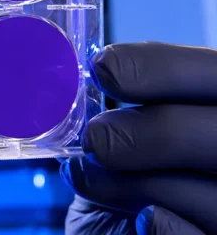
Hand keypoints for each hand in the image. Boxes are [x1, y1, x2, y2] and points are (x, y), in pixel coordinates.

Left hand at [62, 43, 216, 234]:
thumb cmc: (126, 183)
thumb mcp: (125, 140)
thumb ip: (123, 111)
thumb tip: (82, 77)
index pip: (213, 72)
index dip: (162, 67)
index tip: (103, 68)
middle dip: (152, 130)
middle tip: (96, 138)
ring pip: (215, 193)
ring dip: (140, 183)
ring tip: (89, 178)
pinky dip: (169, 228)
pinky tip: (142, 217)